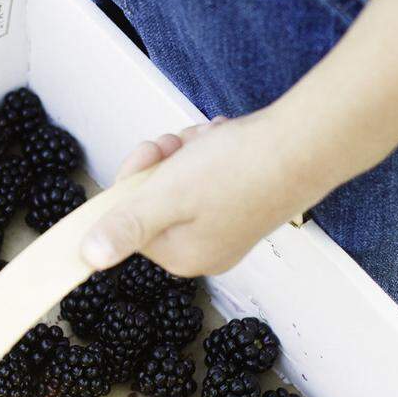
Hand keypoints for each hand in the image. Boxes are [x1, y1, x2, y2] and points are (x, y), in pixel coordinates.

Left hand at [80, 111, 323, 276]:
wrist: (308, 142)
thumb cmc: (242, 170)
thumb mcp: (166, 196)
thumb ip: (125, 227)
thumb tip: (88, 258)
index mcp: (183, 256)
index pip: (129, 220)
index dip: (135, 179)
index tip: (151, 154)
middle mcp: (206, 247)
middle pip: (154, 199)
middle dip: (164, 163)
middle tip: (182, 145)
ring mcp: (228, 224)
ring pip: (181, 179)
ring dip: (188, 152)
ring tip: (212, 139)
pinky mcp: (246, 200)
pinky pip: (210, 172)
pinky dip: (212, 150)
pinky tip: (227, 138)